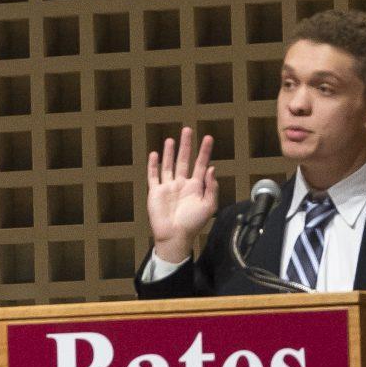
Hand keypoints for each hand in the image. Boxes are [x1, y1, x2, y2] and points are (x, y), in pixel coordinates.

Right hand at [145, 127, 218, 263]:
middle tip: (188, 130)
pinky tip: (155, 154)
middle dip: (186, 145)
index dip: (204, 151)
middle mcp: (181, 184)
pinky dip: (153, 165)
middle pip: (184, 160)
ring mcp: (168, 187)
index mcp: (195, 187)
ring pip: (168, 165)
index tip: (208, 138)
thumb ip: (211, 187)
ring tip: (171, 139)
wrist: (175, 236)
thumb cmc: (193, 224)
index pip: (201, 164)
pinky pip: (153, 176)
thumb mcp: (209, 206)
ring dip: (170, 152)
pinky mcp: (155, 192)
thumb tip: (212, 169)